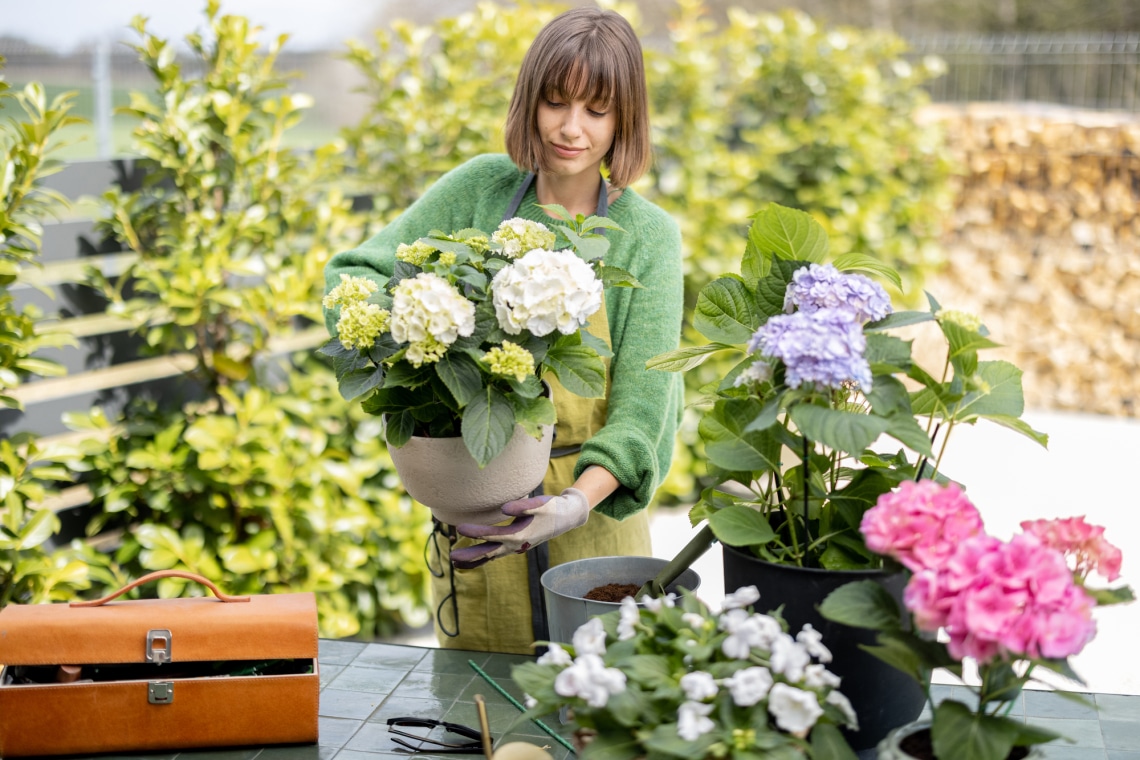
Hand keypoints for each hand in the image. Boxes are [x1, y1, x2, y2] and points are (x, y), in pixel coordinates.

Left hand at [450, 488, 590, 568]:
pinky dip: (483, 558)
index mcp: (521, 535)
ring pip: (492, 556)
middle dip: (471, 555)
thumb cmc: (553, 508)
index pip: (494, 535)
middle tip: (451, 556)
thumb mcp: (541, 504)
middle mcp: (516, 545)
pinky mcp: (516, 545)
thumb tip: (504, 508)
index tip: (460, 528)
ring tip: (455, 562)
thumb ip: (523, 506)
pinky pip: (496, 554)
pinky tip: (472, 560)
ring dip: (474, 560)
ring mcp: (516, 547)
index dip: (477, 533)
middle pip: (490, 552)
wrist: (567, 516)